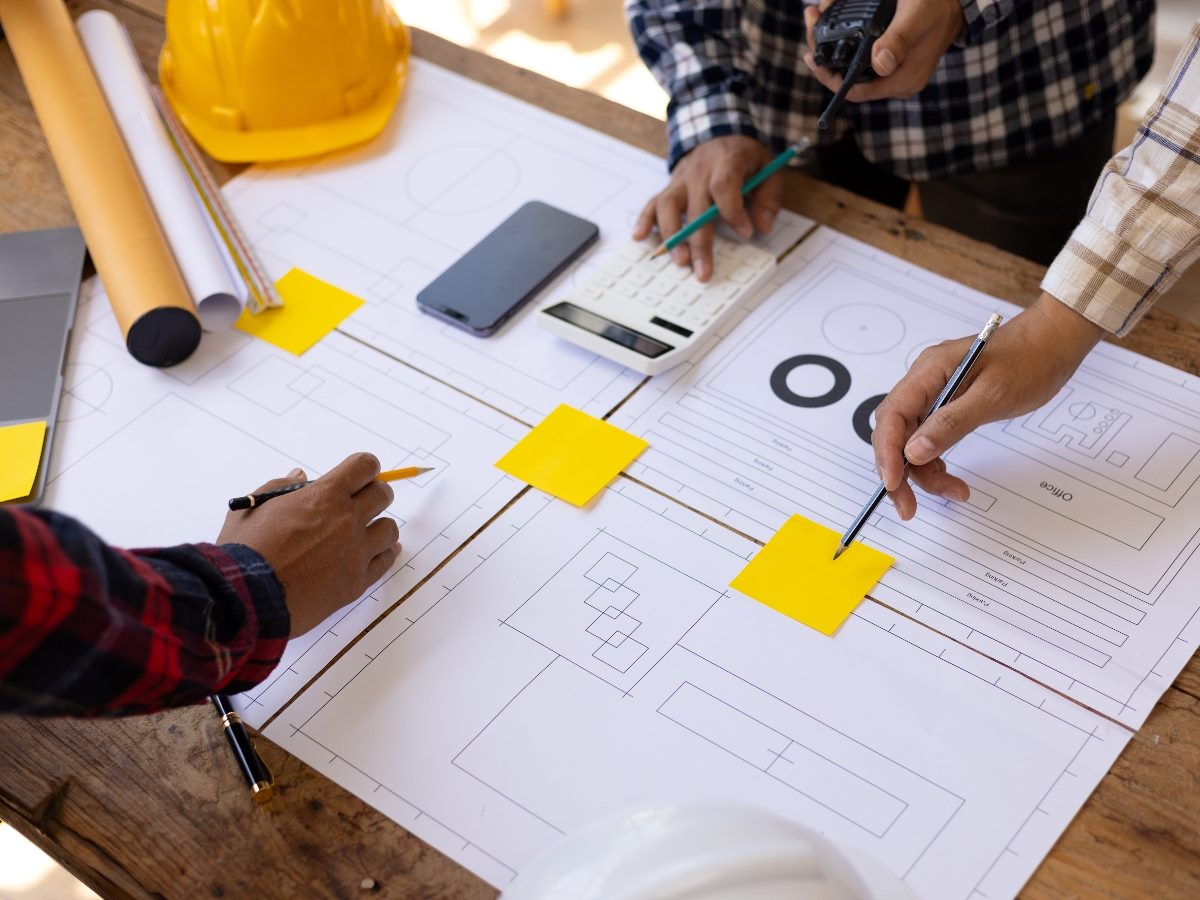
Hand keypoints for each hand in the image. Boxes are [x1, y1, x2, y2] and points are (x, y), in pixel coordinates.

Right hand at [217, 452, 400, 636]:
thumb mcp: (253, 507)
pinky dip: (383, 554)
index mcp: (324, 496)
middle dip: (373, 494)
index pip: (365, 466)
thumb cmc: (244, 551)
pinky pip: (386, 561)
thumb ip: (281, 486)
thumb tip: (301, 476)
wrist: (245, 599)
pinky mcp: (357, 582)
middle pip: (382, 495)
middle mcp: (347, 520)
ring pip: (389, 529)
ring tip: (362, 533)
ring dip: (377, 527)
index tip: (360, 475)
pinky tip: (375, 552)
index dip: (365, 468)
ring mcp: (356, 553)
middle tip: (359, 503)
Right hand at [632, 135, 781, 281]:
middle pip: (695, 206)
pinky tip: (640, 237)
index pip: (723, 186)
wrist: (721, 133)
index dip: (732, 211)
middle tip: (703, 271)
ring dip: (671, 236)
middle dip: (699, 242)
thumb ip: (768, 198)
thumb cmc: (746, 158)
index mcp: (726, 161)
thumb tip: (762, 228)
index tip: (745, 233)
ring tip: (679, 261)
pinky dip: (645, 220)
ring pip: (668, 205)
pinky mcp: (670, 187)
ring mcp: (681, 179)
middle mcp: (700, 169)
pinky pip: (653, 202)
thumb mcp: (769, 168)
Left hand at [804, 0, 965, 101]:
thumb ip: (899, 39)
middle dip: (825, 52)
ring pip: (852, 66)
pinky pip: (861, 57)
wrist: (958, 1)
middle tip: (811, 19)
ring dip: (831, 42)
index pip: (856, 92)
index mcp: (903, 80)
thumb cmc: (938, 4)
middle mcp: (897, 82)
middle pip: (849, 79)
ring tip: (816, 15)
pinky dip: (845, 40)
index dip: (830, 78)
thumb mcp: (917, 16)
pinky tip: (832, 19)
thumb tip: (879, 63)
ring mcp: (894, 72)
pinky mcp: (892, 61)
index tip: (812, 57)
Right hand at [872, 293, 1103, 519]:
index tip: (894, 484)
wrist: (1054, 341)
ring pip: (911, 441)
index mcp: (928, 371)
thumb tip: (914, 453)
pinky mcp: (947, 405)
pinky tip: (952, 479)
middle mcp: (924, 382)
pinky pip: (929, 438)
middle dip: (898, 471)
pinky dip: (936, 462)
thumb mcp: (993, 395)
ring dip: (924, 472)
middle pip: (894, 432)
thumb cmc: (1030, 360)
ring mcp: (934, 394)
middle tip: (908, 507)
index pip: (892, 415)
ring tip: (954, 492)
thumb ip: (951, 423)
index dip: (887, 453)